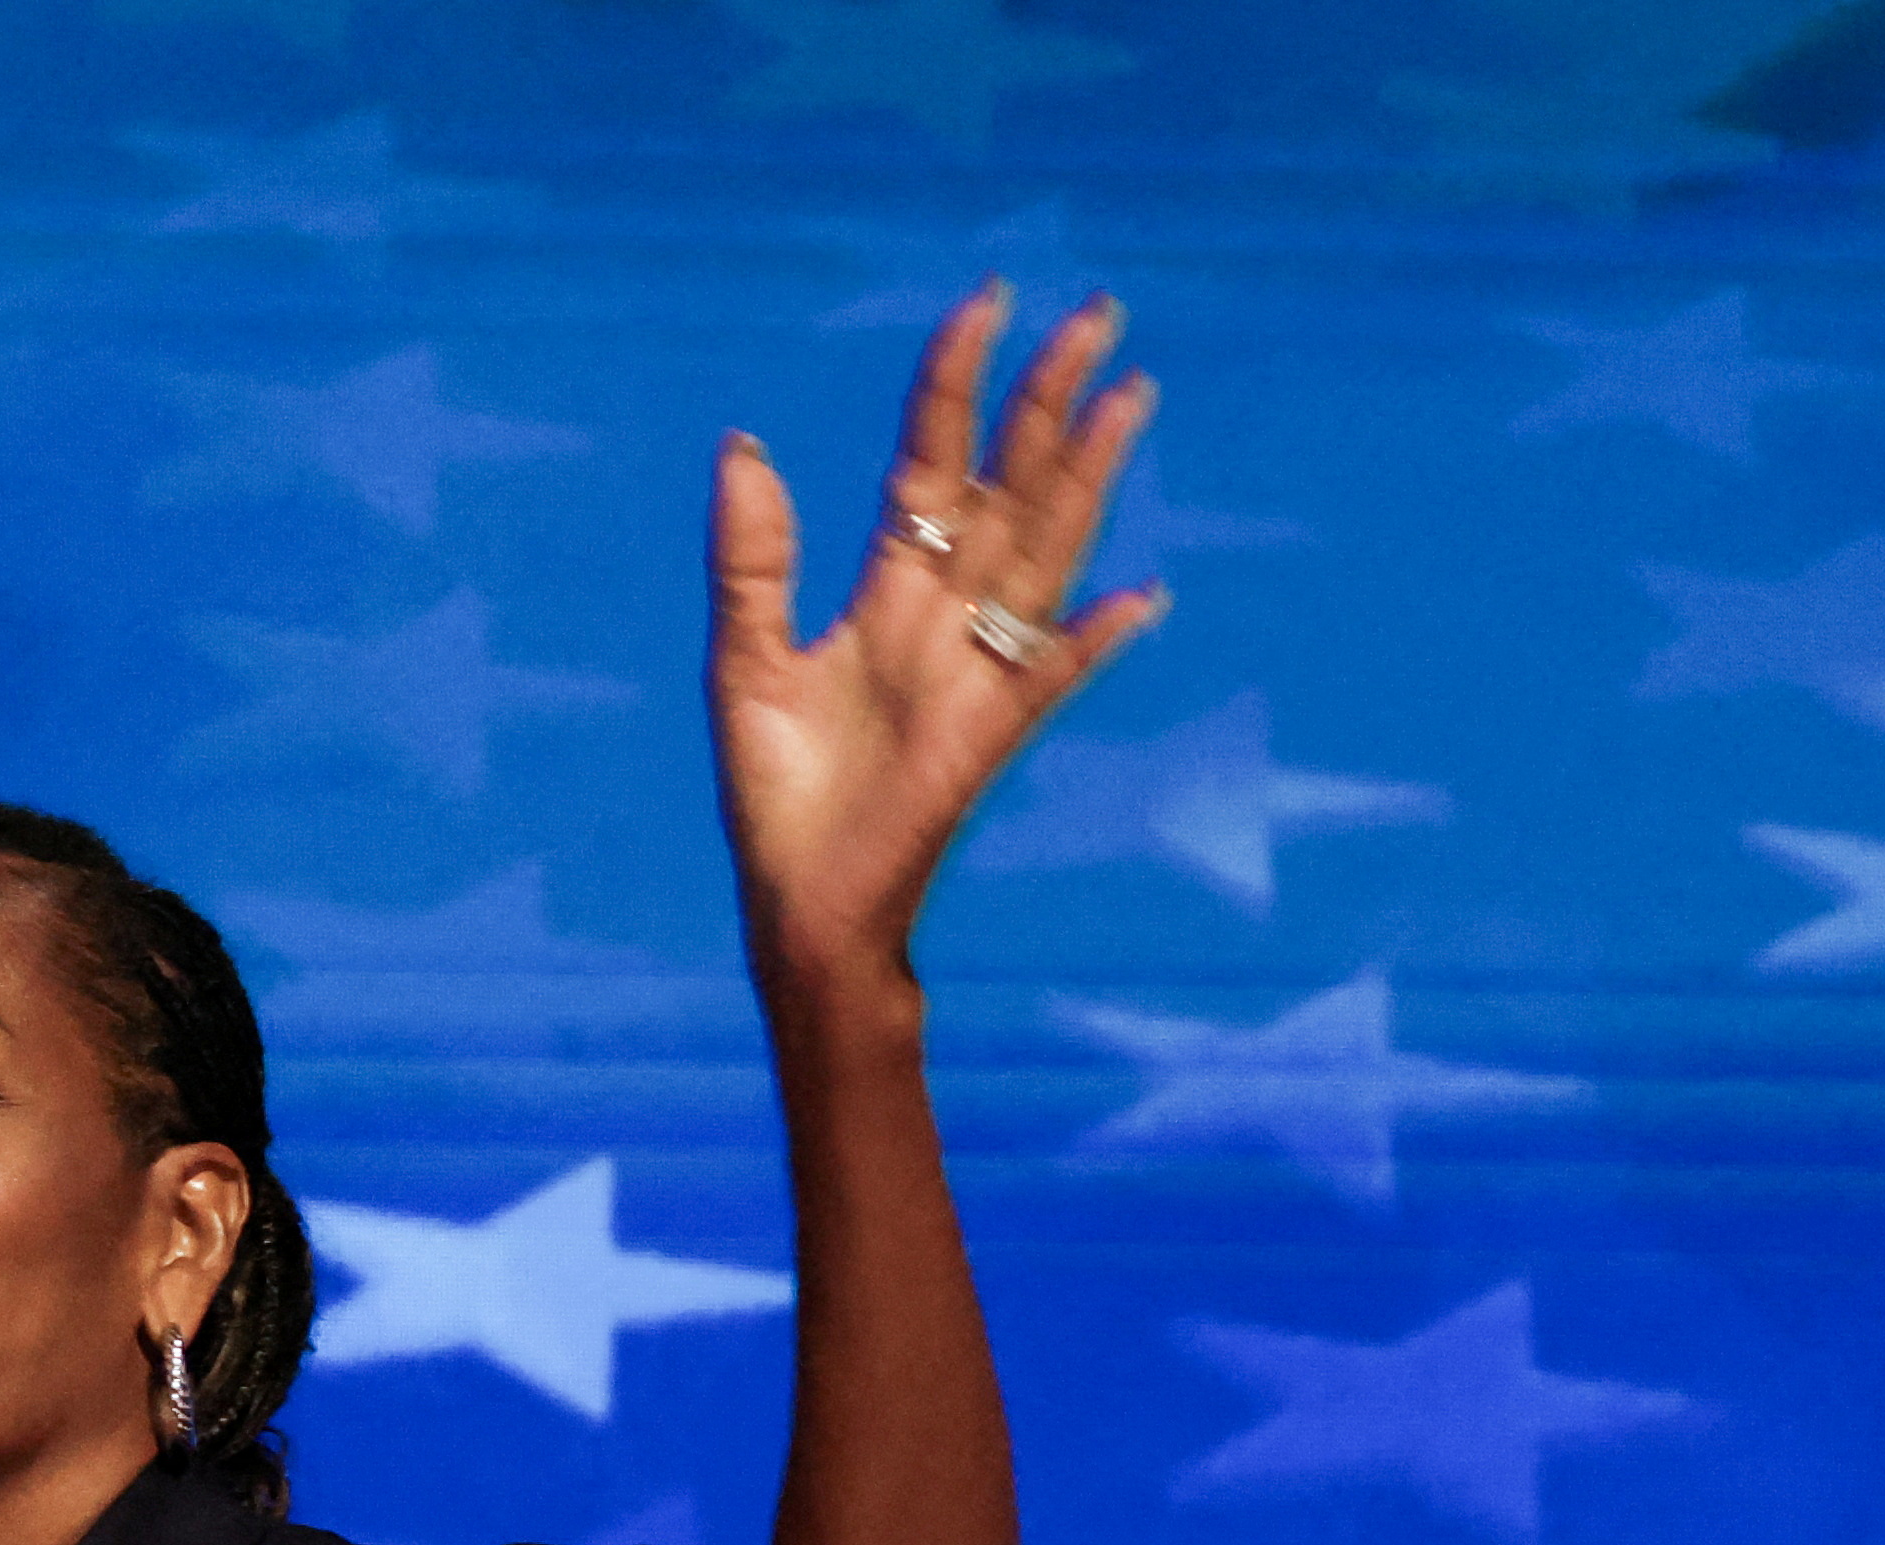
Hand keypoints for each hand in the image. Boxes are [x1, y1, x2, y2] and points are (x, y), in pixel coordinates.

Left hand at [710, 284, 1164, 1002]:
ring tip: (1130, 397)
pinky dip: (1092, 643)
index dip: (955, 385)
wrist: (799, 901)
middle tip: (1099, 313)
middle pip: (1010, 485)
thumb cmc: (778, 793)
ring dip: (1087, 477)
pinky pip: (1051, 679)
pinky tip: (1141, 600)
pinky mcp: (987, 737)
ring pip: (1045, 550)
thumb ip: (751, 559)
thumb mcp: (742, 662)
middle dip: (1048, 401)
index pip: (932, 462)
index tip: (987, 303)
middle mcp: (944, 615)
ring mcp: (977, 670)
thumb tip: (743, 445)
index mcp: (886, 590)